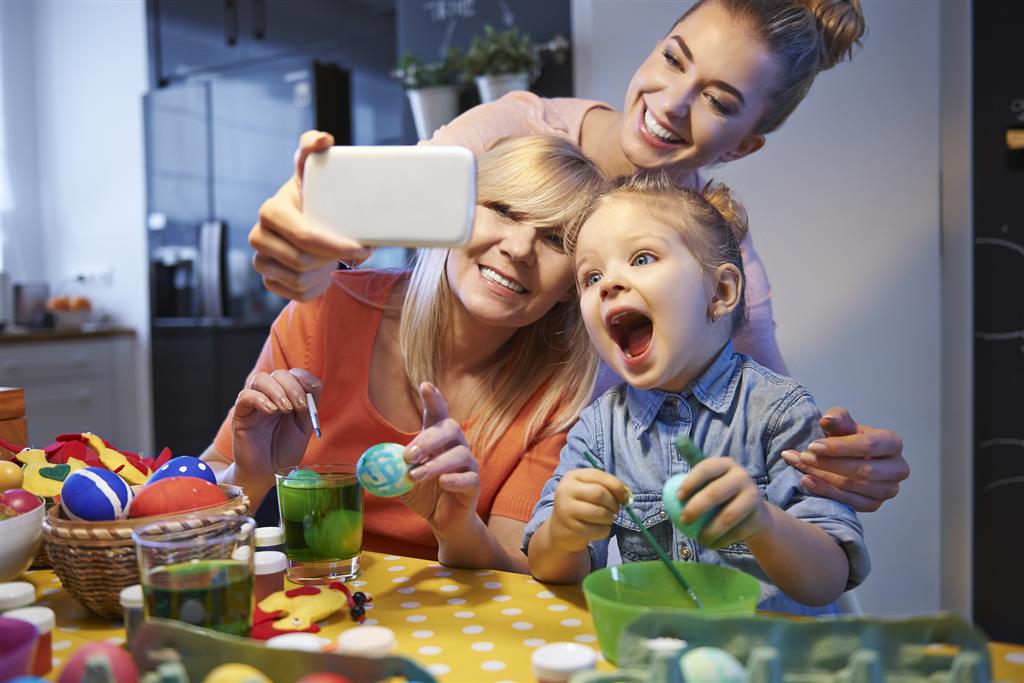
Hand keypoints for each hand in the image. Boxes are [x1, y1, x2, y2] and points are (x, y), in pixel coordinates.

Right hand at [231, 369, 320, 482]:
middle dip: (293, 387)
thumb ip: (310, 406)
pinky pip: (245, 396)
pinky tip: (271, 411)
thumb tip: (312, 386)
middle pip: (279, 374)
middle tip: (298, 407)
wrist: (268, 472)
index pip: (294, 374)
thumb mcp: (305, 427)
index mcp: (288, 397)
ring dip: (277, 391)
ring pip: (261, 379)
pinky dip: (260, 399)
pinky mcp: (241, 414)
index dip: (303, 379)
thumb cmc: (285, 449)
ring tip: (285, 410)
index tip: (311, 393)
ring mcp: (254, 403)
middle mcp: (271, 396)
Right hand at [249, 130, 373, 300]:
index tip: (362, 247)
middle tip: (355, 249)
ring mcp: (260, 261)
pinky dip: (317, 287)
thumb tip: (324, 139)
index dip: (336, 245)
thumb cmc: (313, 194)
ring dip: (325, 272)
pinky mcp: (267, 281)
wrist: (305, 220)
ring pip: (301, 280)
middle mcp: (258, 237)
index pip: (305, 237)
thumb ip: (313, 147)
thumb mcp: (314, 171)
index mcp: (270, 211)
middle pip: (304, 262)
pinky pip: (299, 294)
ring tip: (334, 256)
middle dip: (333, 258)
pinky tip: (322, 271)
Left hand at [399, 383, 481, 532]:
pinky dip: (455, 479)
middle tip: (408, 455)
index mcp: (438, 440)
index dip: (433, 399)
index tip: (425, 385)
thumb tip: (368, 465)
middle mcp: (456, 446)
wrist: (443, 520)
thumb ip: (389, 470)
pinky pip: (469, 478)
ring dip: (435, 464)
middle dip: (428, 439)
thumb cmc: (423, 494)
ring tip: (415, 476)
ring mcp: (468, 465)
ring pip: (459, 454)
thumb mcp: (400, 480)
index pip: (438, 413)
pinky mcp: (474, 484)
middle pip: (450, 428)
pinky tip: (443, 483)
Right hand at [548, 469, 629, 552]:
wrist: (560, 528)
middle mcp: (565, 491)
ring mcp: (566, 511)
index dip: (616, 486)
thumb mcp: (590, 488)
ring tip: (606, 518)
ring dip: (610, 518)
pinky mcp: (571, 529)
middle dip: (613, 503)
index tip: (624, 496)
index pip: (598, 476)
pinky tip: (598, 528)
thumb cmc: (581, 504)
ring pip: (601, 513)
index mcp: (572, 476)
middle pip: (600, 494)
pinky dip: (605, 530)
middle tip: (615, 510)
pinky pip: (599, 530)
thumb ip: (609, 487)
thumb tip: (627, 495)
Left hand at [678, 458, 771, 548]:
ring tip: (699, 540)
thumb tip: (670, 477)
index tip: (678, 497)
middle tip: (683, 521)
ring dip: (709, 531)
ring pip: (727, 517)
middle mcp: (741, 476)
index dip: (690, 482)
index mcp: (725, 464)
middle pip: (715, 493)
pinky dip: (720, 541)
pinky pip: (735, 532)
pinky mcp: (758, 517)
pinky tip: (711, 544)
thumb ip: (693, 479)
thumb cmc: (723, 495)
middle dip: (696, 509)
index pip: (705, 468)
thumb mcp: (711, 482)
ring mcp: (752, 496)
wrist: (755, 514)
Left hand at [781, 407, 908, 511]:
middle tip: (804, 457)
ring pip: (855, 487)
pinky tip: (807, 481)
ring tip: (801, 466)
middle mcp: (897, 468)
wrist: (848, 458)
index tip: (812, 446)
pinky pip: (850, 502)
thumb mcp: (842, 424)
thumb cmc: (848, 438)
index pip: (869, 446)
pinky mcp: (875, 504)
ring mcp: (888, 489)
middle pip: (864, 470)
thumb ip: (837, 418)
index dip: (840, 447)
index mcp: (892, 443)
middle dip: (829, 464)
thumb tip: (827, 420)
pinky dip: (826, 492)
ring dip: (823, 477)